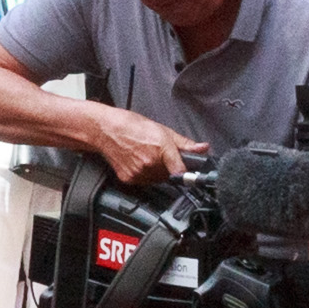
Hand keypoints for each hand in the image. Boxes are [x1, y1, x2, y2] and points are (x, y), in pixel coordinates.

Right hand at [86, 108, 200, 186]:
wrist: (105, 130)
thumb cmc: (131, 126)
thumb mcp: (162, 130)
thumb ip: (184, 143)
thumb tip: (203, 148)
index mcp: (161, 148)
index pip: (181, 171)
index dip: (187, 173)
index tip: (190, 175)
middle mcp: (150, 163)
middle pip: (169, 176)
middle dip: (169, 168)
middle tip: (160, 155)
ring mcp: (138, 173)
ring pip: (157, 180)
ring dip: (157, 173)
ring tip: (147, 156)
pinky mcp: (129, 179)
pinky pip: (144, 182)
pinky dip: (145, 175)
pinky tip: (138, 162)